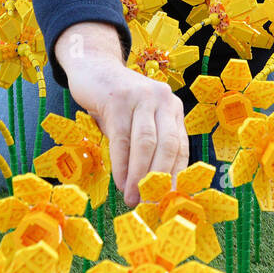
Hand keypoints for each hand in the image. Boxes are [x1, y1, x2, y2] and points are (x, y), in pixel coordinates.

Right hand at [56, 22, 188, 206]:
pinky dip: (121, 165)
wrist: (92, 67)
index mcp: (172, 108)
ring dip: (139, 176)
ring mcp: (141, 96)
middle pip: (167, 145)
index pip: (181, 147)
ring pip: (146, 143)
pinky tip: (120, 182)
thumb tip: (152, 188)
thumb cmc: (116, 103)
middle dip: (159, 179)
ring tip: (132, 198)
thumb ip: (148, 145)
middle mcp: (163, 100)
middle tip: (150, 204)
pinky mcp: (118, 98)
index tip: (168, 200)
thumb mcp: (138, 121)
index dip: (176, 176)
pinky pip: (122, 139)